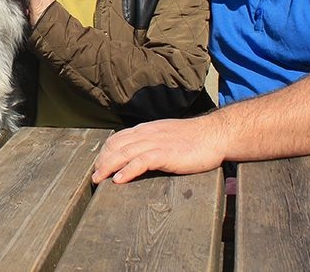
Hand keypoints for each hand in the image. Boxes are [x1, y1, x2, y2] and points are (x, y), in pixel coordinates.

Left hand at [91, 115, 225, 183]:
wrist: (215, 134)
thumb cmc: (194, 138)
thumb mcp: (167, 135)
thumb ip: (152, 141)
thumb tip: (139, 153)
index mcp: (147, 129)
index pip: (118, 138)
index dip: (105, 152)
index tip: (98, 164)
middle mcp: (147, 134)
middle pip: (116, 145)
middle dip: (102, 161)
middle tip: (94, 176)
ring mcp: (156, 143)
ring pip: (124, 153)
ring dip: (108, 167)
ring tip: (99, 179)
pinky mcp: (166, 153)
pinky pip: (141, 161)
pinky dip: (128, 170)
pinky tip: (119, 180)